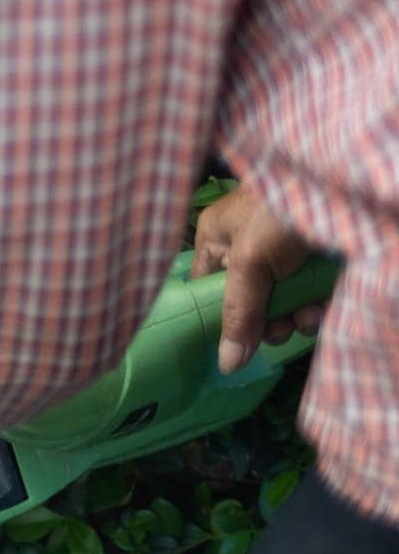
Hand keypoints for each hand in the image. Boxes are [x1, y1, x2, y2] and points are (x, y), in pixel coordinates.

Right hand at [191, 185, 321, 372]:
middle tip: (281, 327)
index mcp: (217, 240)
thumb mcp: (251, 262)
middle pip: (247, 302)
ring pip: (281, 302)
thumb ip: (239, 314)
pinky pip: (307, 294)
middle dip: (267, 320)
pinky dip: (315, 305)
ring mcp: (281, 256)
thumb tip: (227, 367)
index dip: (220, 317)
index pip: (207, 289)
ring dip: (295, 316)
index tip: (237, 341)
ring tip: (309, 314)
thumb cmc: (280, 214)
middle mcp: (246, 248)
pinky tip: (323, 306)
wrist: (345, 187)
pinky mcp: (313, 261)